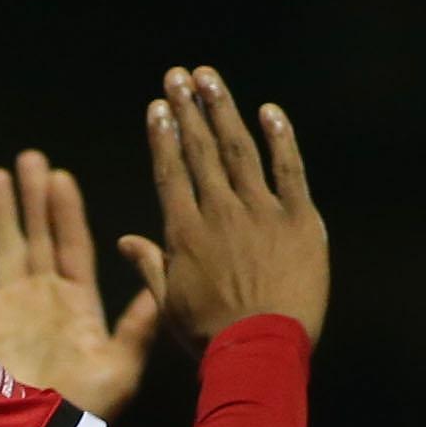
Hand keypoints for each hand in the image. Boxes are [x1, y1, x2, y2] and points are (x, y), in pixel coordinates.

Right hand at [0, 151, 159, 420]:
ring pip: (4, 249)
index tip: (62, 177)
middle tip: (30, 158)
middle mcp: (43, 300)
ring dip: (1, 213)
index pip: (74, 246)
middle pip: (38, 238)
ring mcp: (9, 310)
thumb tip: (159, 285)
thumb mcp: (123, 366)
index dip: (68, 212)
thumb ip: (137, 324)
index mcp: (79, 306)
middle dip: (33, 199)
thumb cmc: (86, 409)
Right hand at [136, 66, 326, 350]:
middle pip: (201, 150)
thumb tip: (126, 241)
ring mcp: (262, 213)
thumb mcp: (169, 305)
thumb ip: (150, 266)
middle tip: (179, 75)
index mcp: (185, 232)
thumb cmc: (210, 335)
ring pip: (240, 150)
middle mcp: (220, 212)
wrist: (260, 351)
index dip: (164, 136)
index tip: (159, 106)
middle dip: (188, 108)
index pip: (171, 171)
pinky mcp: (300, 221)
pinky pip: (289, 170)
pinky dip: (280, 138)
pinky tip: (269, 111)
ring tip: (210, 79)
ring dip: (224, 110)